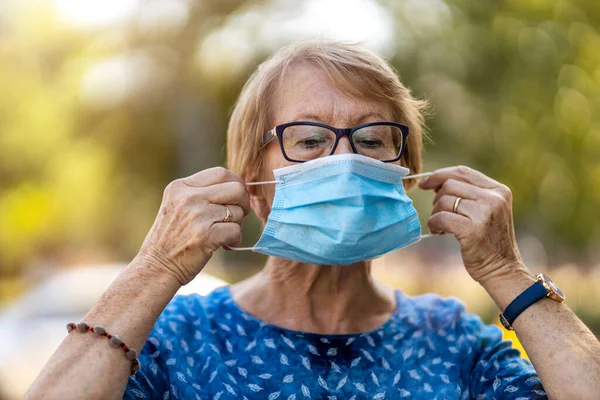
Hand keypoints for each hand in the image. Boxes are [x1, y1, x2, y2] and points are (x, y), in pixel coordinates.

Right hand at [136, 167, 249, 285]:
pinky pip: (236, 231)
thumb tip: (237, 187)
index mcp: (180, 187)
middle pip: (236, 188)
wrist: (156, 267)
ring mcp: (197, 216)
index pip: (221, 173)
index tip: (236, 198)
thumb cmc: (171, 238)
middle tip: (238, 215)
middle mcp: (188, 198)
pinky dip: (235, 240)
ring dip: (237, 225)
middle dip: (243, 202)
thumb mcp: (177, 205)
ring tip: (223, 234)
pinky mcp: (205, 236)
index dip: (236, 184)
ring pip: (238, 212)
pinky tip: (224, 245)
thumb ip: (201, 193)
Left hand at [419, 166, 525, 282]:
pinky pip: (441, 217)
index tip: (425, 183)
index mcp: (498, 190)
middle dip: (438, 198)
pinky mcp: (472, 229)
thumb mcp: (487, 211)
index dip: (440, 175)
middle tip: (439, 214)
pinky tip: (439, 232)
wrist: (503, 269)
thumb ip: (469, 194)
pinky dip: (434, 224)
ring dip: (436, 213)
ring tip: (442, 226)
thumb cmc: (489, 241)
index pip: (463, 172)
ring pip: (444, 200)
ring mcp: (484, 213)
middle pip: (450, 185)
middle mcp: (494, 198)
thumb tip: (435, 183)